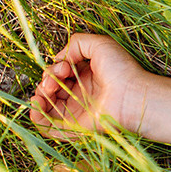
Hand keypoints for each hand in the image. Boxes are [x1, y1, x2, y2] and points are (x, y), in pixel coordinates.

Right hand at [30, 34, 145, 139]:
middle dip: (46, 81)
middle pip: (50, 89)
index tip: (65, 66)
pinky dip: (37, 118)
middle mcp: (80, 94)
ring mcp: (77, 111)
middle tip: (57, 78)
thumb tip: (59, 58)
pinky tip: (37, 105)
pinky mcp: (74, 126)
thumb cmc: (122, 70)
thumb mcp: (100, 45)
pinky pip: (50, 127)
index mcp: (85, 77)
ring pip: (47, 107)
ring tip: (44, 91)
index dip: (55, 69)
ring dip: (38, 97)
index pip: (59, 74)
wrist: (133, 95)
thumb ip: (76, 43)